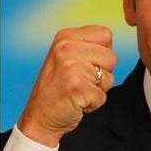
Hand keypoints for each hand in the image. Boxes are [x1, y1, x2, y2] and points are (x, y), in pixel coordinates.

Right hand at [17, 25, 117, 147]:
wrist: (39, 116)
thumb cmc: (57, 88)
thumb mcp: (66, 56)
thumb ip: (87, 46)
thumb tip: (111, 47)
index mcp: (65, 36)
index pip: (105, 34)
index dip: (101, 53)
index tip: (84, 64)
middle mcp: (66, 47)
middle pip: (111, 57)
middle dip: (102, 73)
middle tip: (80, 81)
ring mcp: (71, 67)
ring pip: (109, 78)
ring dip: (98, 89)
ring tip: (78, 90)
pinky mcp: (77, 88)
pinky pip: (103, 96)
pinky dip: (93, 104)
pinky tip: (76, 101)